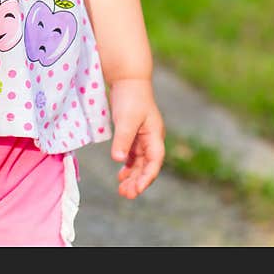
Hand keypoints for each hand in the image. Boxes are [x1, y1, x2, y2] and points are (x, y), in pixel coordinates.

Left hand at [108, 77, 165, 198]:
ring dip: (132, 175)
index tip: (136, 190)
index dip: (146, 178)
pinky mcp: (134, 133)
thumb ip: (123, 140)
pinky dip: (128, 165)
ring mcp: (143, 136)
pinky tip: (121, 173)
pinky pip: (133, 154)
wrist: (128, 78)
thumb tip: (119, 160)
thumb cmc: (131, 97)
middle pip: (147, 165)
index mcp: (155, 135)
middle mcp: (151, 138)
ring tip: (122, 189)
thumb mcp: (126, 119)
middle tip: (125, 194)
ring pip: (140, 162)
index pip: (154, 162)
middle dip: (137, 181)